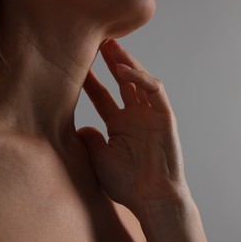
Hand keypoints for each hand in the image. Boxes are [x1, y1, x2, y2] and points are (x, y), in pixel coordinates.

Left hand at [78, 39, 188, 211]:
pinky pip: (154, 91)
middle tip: (96, 42)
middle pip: (122, 82)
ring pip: (139, 80)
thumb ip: (90, 139)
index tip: (75, 66)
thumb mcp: (99, 158)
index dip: (90, 81)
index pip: (102, 97)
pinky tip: (123, 70)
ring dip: (126, 62)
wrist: (151, 199)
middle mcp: (135, 116)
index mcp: (120, 125)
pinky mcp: (165, 116)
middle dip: (110, 62)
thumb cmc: (127, 184)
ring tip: (110, 45)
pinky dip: (140, 78)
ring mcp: (150, 114)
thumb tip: (79, 128)